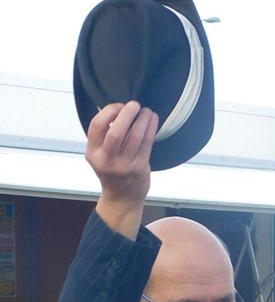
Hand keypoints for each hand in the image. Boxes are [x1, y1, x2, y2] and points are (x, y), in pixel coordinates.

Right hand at [86, 101, 158, 238]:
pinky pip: (147, 144)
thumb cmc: (112, 171)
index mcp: (93, 153)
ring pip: (135, 136)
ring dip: (143, 120)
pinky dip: (151, 128)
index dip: (109, 111)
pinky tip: (153, 120)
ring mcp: (124, 165)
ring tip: (147, 111)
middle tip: (135, 105)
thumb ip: (104, 136)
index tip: (119, 106)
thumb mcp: (99, 154)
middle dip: (127, 114)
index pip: (97, 126)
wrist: (122, 197)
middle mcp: (107, 160)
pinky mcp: (140, 168)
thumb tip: (119, 110)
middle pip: (116, 132)